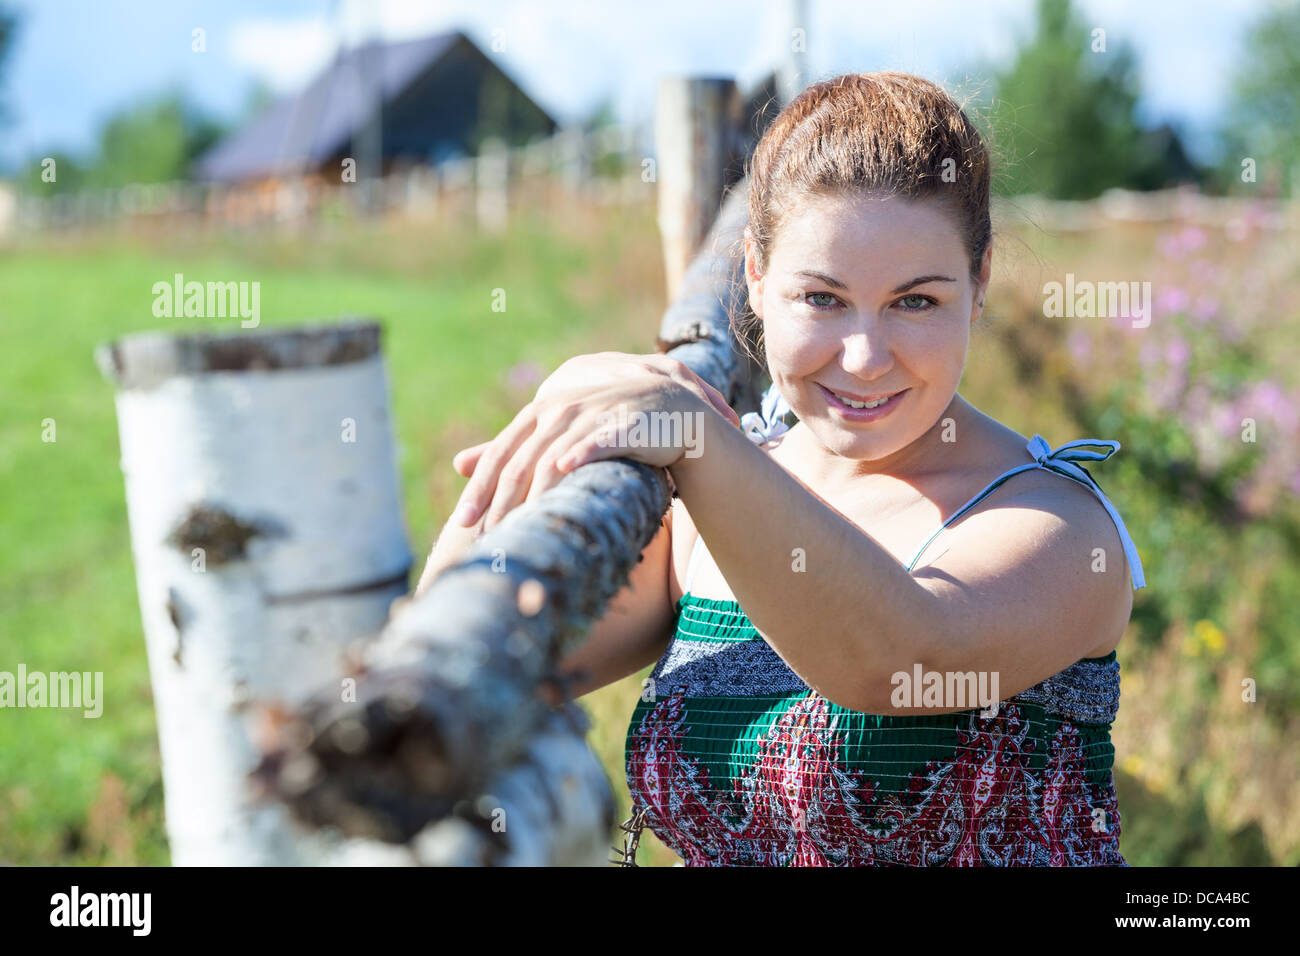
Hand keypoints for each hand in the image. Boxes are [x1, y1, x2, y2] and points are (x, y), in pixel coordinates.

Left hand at [449, 352, 739, 530]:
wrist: (672, 414)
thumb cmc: (608, 428)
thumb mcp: (557, 435)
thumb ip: (514, 449)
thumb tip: (458, 464)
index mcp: (539, 412)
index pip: (501, 453)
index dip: (479, 488)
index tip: (462, 523)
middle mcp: (560, 410)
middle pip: (521, 461)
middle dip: (500, 503)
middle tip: (488, 538)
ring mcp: (592, 415)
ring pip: (553, 458)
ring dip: (534, 496)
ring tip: (523, 529)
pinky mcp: (623, 424)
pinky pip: (598, 441)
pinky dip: (581, 454)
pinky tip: (567, 470)